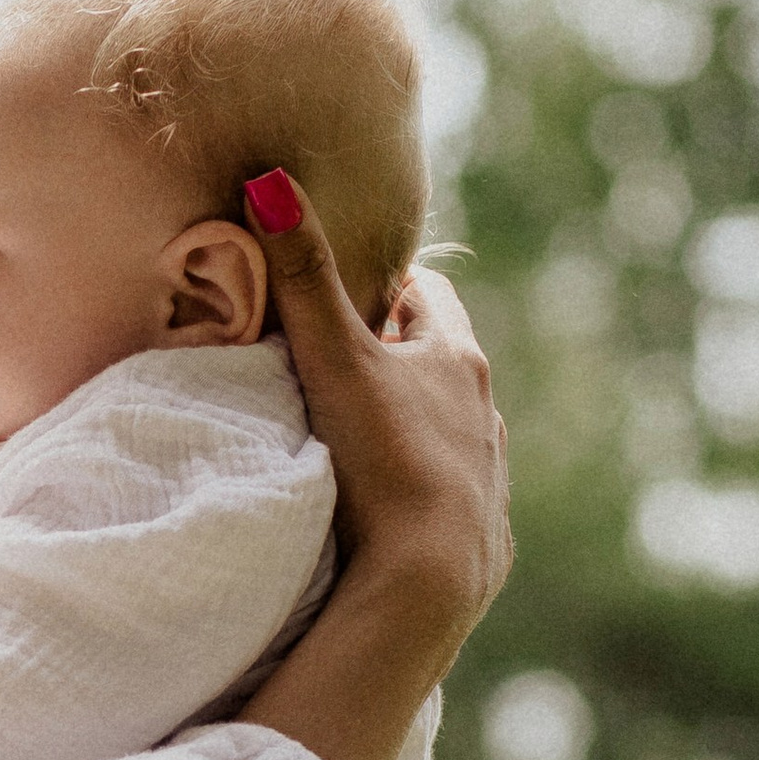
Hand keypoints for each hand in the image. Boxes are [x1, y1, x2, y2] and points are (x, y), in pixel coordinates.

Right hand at [240, 173, 509, 759]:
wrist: (429, 581)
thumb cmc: (384, 459)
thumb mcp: (335, 359)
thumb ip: (301, 274)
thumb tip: (272, 179)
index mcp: (456, 358)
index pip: (421, 294)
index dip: (380, 284)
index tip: (339, 287)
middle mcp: (484, 409)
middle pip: (434, 360)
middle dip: (389, 353)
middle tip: (330, 355)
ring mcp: (486, 472)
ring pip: (444, 426)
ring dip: (405, 421)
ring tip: (352, 430)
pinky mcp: (480, 532)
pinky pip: (447, 490)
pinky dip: (417, 483)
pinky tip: (384, 501)